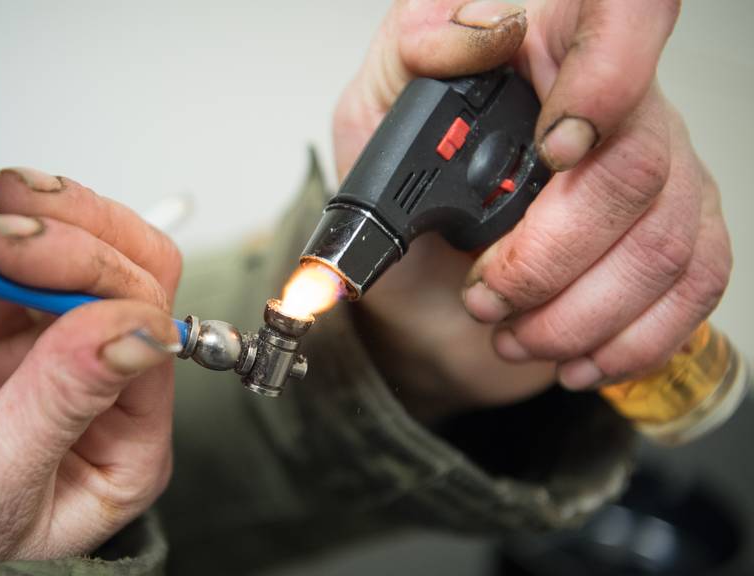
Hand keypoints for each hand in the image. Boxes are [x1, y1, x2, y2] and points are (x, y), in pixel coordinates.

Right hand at [0, 167, 182, 559]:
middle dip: (79, 234)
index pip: (148, 329)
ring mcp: (61, 367)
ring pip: (88, 269)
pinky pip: (26, 283)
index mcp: (131, 441)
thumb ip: (64, 401)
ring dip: (53, 223)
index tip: (22, 252)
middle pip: (132, 282)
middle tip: (10, 209)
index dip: (95, 274)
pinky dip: (12, 248)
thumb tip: (141, 328)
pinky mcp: (11, 350)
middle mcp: (110, 397)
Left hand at [334, 0, 730, 420]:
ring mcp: (657, 173)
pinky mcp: (677, 237)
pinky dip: (630, 338)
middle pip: (635, 165)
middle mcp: (617, 107)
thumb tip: (476, 31)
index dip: (607, 75)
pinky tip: (576, 355)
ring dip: (577, 312)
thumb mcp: (372, 115)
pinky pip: (694, 286)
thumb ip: (411, 54)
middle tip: (483, 292)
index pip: (619, 17)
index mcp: (547, 58)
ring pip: (663, 243)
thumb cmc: (401, 201)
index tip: (555, 149)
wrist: (422, 295)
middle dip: (548, 255)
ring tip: (510, 332)